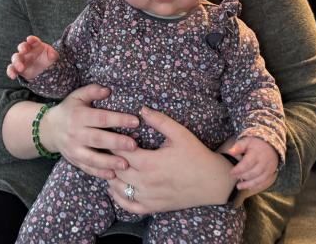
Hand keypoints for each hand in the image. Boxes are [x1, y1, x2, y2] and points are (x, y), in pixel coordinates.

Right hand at [6, 35, 57, 79]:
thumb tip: (53, 54)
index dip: (31, 39)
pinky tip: (13, 76)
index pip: (33, 40)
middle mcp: (27, 51)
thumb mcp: (52, 57)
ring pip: (15, 58)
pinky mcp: (17, 68)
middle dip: (22, 48)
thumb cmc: (47, 59)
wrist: (43, 70)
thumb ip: (53, 55)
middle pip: (22, 47)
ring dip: (17, 62)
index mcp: (35, 45)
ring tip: (21, 68)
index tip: (30, 39)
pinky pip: (12, 69)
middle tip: (23, 51)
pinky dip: (11, 72)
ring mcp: (21, 59)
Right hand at [40, 84, 139, 180]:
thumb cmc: (70, 110)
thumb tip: (108, 90)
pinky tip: (112, 175)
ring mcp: (74, 149)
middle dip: (116, 143)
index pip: (101, 118)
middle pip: (98, 139)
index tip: (135, 121)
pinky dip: (99, 173)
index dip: (118, 119)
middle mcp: (76, 134)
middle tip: (134, 146)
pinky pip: (87, 168)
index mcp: (79, 116)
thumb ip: (92, 91)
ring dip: (109, 162)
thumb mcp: (77, 96)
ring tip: (125, 165)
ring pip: (92, 158)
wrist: (49, 129)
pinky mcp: (74, 160)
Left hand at [106, 106, 235, 214]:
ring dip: (110, 176)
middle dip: (108, 157)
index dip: (111, 141)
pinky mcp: (153, 207)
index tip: (107, 134)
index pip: (120, 151)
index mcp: (149, 162)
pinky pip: (129, 206)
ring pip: (118, 188)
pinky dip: (117, 197)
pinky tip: (114, 187)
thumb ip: (159, 120)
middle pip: (116, 168)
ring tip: (107, 164)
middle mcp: (145, 181)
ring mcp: (148, 196)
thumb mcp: (180, 134)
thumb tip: (141, 108)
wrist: (212, 182)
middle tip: (103, 148)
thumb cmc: (196, 155)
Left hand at [227, 136, 279, 192]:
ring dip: (249, 184)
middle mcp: (264, 162)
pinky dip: (257, 186)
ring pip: (260, 179)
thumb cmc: (256, 144)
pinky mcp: (271, 173)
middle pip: (254, 172)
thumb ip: (238, 147)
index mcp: (257, 153)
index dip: (238, 169)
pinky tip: (249, 187)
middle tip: (235, 177)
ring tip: (239, 186)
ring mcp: (269, 168)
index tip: (231, 172)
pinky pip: (265, 182)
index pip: (247, 163)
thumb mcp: (246, 141)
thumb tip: (230, 152)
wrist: (271, 145)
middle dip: (243, 176)